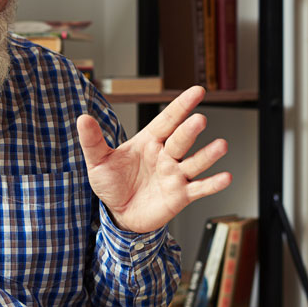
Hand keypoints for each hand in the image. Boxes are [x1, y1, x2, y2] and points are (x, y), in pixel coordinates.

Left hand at [77, 86, 230, 232]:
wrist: (119, 214)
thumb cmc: (112, 184)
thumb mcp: (98, 161)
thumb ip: (93, 141)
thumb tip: (82, 118)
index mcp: (149, 141)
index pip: (167, 119)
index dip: (181, 105)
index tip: (197, 91)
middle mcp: (166, 155)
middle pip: (180, 139)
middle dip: (190, 130)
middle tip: (199, 120)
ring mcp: (175, 175)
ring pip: (195, 162)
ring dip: (208, 155)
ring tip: (221, 145)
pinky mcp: (181, 196)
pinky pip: (199, 189)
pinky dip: (212, 184)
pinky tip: (225, 177)